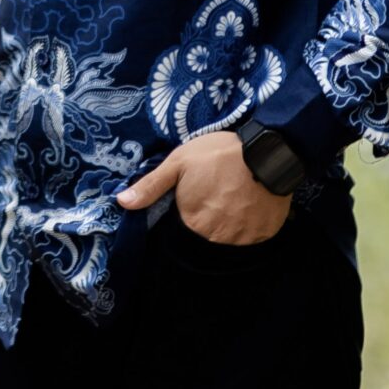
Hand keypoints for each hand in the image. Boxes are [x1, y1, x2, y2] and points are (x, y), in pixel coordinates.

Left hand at [117, 128, 292, 246]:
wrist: (267, 150)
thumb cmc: (218, 154)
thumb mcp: (179, 163)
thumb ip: (151, 186)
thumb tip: (121, 203)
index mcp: (192, 222)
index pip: (184, 230)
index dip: (190, 213)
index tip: (200, 197)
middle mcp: (216, 237)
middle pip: (207, 236)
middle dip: (210, 218)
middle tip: (219, 194)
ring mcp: (243, 238)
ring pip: (231, 238)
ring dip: (232, 223)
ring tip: (236, 198)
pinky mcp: (265, 234)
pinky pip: (254, 237)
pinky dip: (252, 224)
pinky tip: (251, 203)